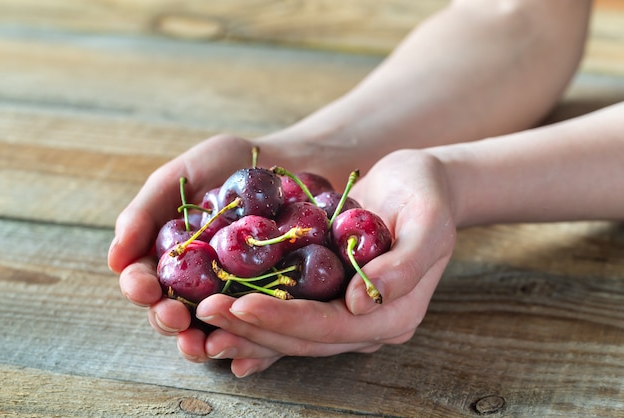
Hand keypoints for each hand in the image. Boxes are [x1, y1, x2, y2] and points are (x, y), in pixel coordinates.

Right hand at [109, 134, 256, 327]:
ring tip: (201, 344)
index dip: (138, 287)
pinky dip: (246, 338)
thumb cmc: (228, 164)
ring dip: (200, 341)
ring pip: (209, 328)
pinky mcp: (267, 300)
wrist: (289, 162)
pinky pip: (254, 324)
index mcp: (167, 256)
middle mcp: (195, 281)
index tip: (143, 288)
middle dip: (167, 319)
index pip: (143, 279)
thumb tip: (114, 261)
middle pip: (171, 311)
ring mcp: (231, 294)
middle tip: (174, 318)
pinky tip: (243, 345)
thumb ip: (145, 212)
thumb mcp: (181, 176)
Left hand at [175, 149, 457, 376]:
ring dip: (244, 327)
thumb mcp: (429, 222)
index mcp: (393, 314)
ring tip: (201, 317)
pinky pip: (286, 312)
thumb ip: (405, 265)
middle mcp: (365, 322)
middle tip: (204, 312)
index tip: (240, 304)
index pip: (330, 325)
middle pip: (302, 336)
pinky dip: (253, 316)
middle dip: (252, 327)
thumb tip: (361, 302)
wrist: (418, 184)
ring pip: (288, 331)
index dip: (284, 319)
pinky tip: (221, 313)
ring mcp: (344, 312)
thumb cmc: (427, 196)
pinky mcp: (327, 295)